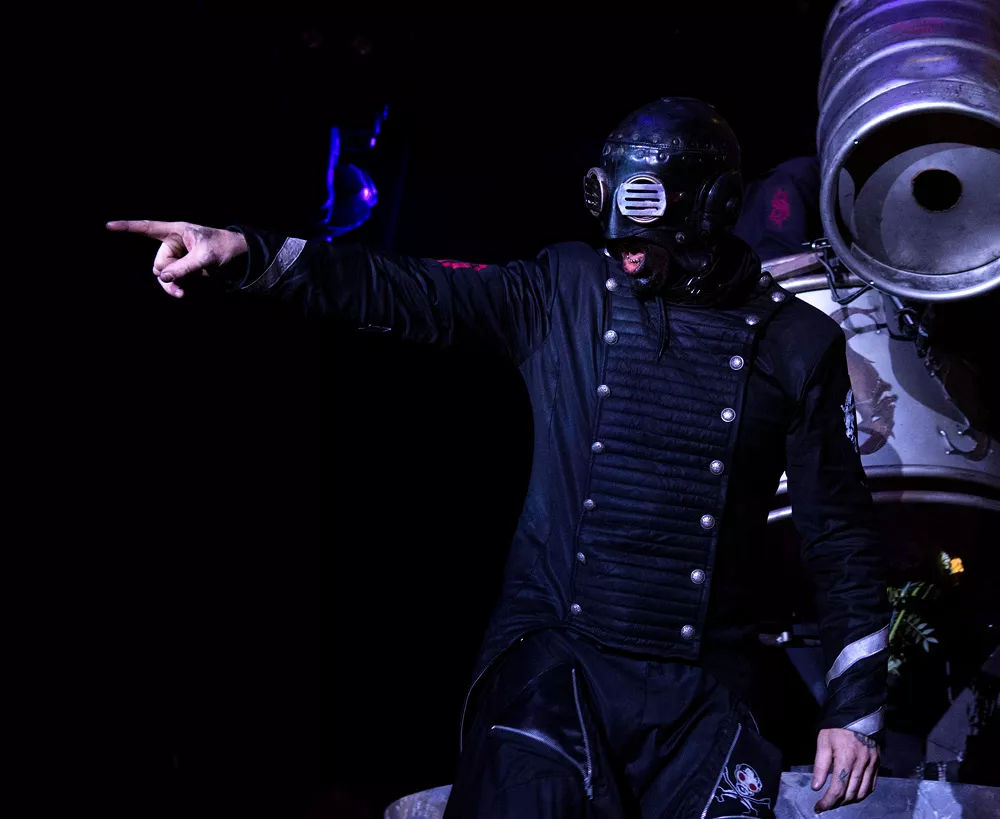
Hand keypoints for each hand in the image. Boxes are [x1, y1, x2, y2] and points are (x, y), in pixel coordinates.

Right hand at [106, 220, 248, 297]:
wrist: (238, 256)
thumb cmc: (222, 247)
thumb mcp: (206, 257)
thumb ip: (185, 267)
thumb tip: (164, 277)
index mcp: (175, 231)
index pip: (147, 228)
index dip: (128, 227)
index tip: (108, 225)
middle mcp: (172, 243)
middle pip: (158, 263)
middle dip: (170, 272)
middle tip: (188, 275)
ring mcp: (175, 257)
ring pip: (162, 275)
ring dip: (171, 284)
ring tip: (182, 293)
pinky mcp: (180, 269)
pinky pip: (170, 281)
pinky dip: (175, 287)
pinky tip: (183, 292)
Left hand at [811, 728, 879, 812]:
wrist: (858, 713)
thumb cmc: (837, 727)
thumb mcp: (823, 742)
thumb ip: (820, 766)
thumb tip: (816, 787)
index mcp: (846, 758)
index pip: (837, 789)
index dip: (828, 802)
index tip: (818, 807)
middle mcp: (861, 764)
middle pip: (850, 794)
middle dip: (837, 803)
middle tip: (826, 805)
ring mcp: (871, 765)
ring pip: (862, 793)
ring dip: (849, 801)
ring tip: (837, 802)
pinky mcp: (877, 764)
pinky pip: (872, 786)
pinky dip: (862, 794)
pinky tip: (853, 795)